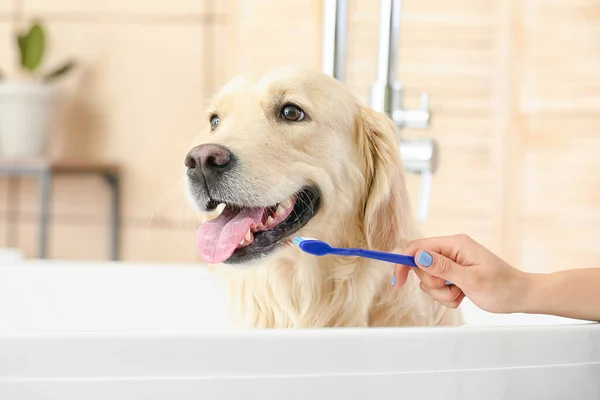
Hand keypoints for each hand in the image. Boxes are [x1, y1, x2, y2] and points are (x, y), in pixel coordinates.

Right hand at [392, 234, 530, 313]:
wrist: (520, 296)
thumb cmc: (502, 286)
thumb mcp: (471, 279)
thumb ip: (443, 268)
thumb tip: (419, 257)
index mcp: (455, 244)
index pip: (418, 247)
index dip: (404, 263)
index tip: (399, 281)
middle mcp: (451, 250)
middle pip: (421, 266)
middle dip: (432, 284)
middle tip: (452, 289)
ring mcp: (452, 263)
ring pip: (429, 279)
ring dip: (441, 293)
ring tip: (461, 294)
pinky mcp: (454, 274)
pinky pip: (438, 287)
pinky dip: (447, 296)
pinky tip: (463, 295)